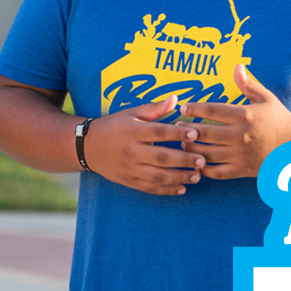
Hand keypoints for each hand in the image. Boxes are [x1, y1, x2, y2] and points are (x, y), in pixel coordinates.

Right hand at [82, 95, 206, 195]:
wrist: (88, 146)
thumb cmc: (115, 126)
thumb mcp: (131, 113)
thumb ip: (155, 109)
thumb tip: (176, 99)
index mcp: (133, 131)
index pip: (159, 132)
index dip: (178, 133)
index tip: (196, 133)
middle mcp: (131, 151)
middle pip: (161, 157)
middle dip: (183, 160)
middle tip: (202, 160)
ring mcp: (129, 168)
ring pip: (157, 176)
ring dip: (179, 177)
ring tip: (197, 176)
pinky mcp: (128, 181)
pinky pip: (149, 188)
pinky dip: (166, 190)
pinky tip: (182, 189)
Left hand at [178, 65, 290, 179]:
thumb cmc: (279, 119)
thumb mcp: (266, 99)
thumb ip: (248, 84)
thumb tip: (237, 66)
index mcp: (244, 115)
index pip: (211, 110)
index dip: (194, 109)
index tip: (183, 108)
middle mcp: (240, 135)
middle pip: (204, 133)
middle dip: (186, 130)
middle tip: (176, 126)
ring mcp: (240, 154)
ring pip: (206, 153)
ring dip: (191, 149)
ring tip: (183, 143)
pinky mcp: (242, 170)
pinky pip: (216, 172)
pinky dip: (203, 168)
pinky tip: (196, 162)